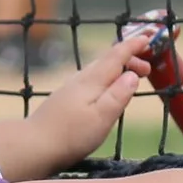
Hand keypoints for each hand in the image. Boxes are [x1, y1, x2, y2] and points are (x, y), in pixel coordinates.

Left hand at [30, 27, 152, 163]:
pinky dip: (106, 78)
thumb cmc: (71, 135)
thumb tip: (132, 74)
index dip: (133, 46)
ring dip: (117, 69)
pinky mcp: (65, 99)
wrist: (34, 145)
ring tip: (131, 79)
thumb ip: (118, 95)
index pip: (116, 55)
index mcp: (92, 81)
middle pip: (107, 60)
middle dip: (129, 58)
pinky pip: (91, 79)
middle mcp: (81, 79)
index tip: (149, 38)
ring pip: (98, 69)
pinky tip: (106, 92)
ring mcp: (71, 88)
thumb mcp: (101, 118)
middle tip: (147, 70)